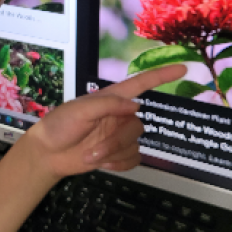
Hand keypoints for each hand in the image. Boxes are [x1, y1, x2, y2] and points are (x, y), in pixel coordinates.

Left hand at [26, 64, 186, 179]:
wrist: (48, 154)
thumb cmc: (60, 126)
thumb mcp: (80, 110)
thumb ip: (108, 104)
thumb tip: (135, 105)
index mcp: (111, 98)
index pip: (141, 84)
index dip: (162, 75)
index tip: (183, 68)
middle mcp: (119, 115)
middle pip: (138, 125)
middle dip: (116, 141)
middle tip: (94, 150)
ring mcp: (119, 135)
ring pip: (135, 144)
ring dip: (114, 154)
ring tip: (92, 156)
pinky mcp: (118, 153)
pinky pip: (134, 159)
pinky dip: (119, 164)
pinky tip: (103, 163)